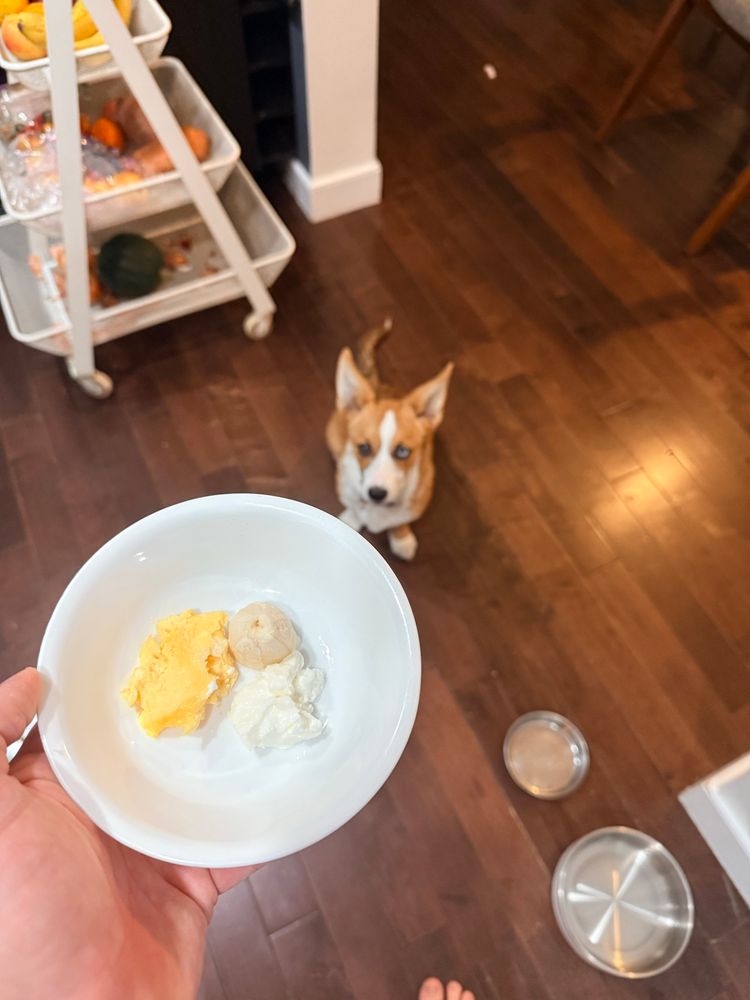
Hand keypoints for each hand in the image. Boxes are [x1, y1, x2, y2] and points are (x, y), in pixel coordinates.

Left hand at [0, 669, 255, 999]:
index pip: (84, 722)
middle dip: (186, 707)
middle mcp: (104, 812)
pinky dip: (266, 816)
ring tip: (269, 706)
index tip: (154, 636)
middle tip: (230, 659)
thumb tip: (28, 680)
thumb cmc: (24, 927)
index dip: (114, 683)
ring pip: (200, 783)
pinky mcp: (194, 879)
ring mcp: (152, 844)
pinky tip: (290, 781)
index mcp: (55, 793)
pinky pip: (238, 838)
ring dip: (233, 754)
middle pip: (151, 745)